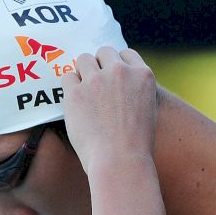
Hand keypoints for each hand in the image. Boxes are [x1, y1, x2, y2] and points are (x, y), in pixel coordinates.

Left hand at [59, 47, 157, 172]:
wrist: (120, 162)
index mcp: (143, 75)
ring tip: (84, 93)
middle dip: (99, 66)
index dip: (117, 66)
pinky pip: (67, 77)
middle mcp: (120, 72)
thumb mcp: (148, 111)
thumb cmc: (135, 146)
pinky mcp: (76, 92)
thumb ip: (136, 92)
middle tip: (95, 87)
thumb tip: (119, 86)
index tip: (112, 79)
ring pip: (84, 59)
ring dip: (83, 73)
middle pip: (104, 52)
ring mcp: (97, 80)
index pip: (126, 55)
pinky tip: (74, 103)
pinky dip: (70, 87)